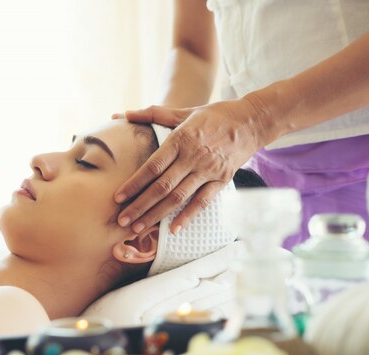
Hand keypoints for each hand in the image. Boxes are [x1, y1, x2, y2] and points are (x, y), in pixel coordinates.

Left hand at [112, 97, 270, 233]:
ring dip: (156, 215)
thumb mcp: (183, 111)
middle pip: (161, 187)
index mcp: (180, 139)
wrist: (251, 121)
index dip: (134, 183)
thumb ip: (151, 114)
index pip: (152, 166)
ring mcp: (208, 170)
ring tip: (139, 228)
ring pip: (178, 198)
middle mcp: (193, 157)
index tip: (118, 197)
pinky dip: (187, 216)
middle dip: (140, 206)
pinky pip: (202, 202)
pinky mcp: (221, 180)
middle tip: (122, 221)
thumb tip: (119, 114)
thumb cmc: (212, 116)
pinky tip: (173, 229)